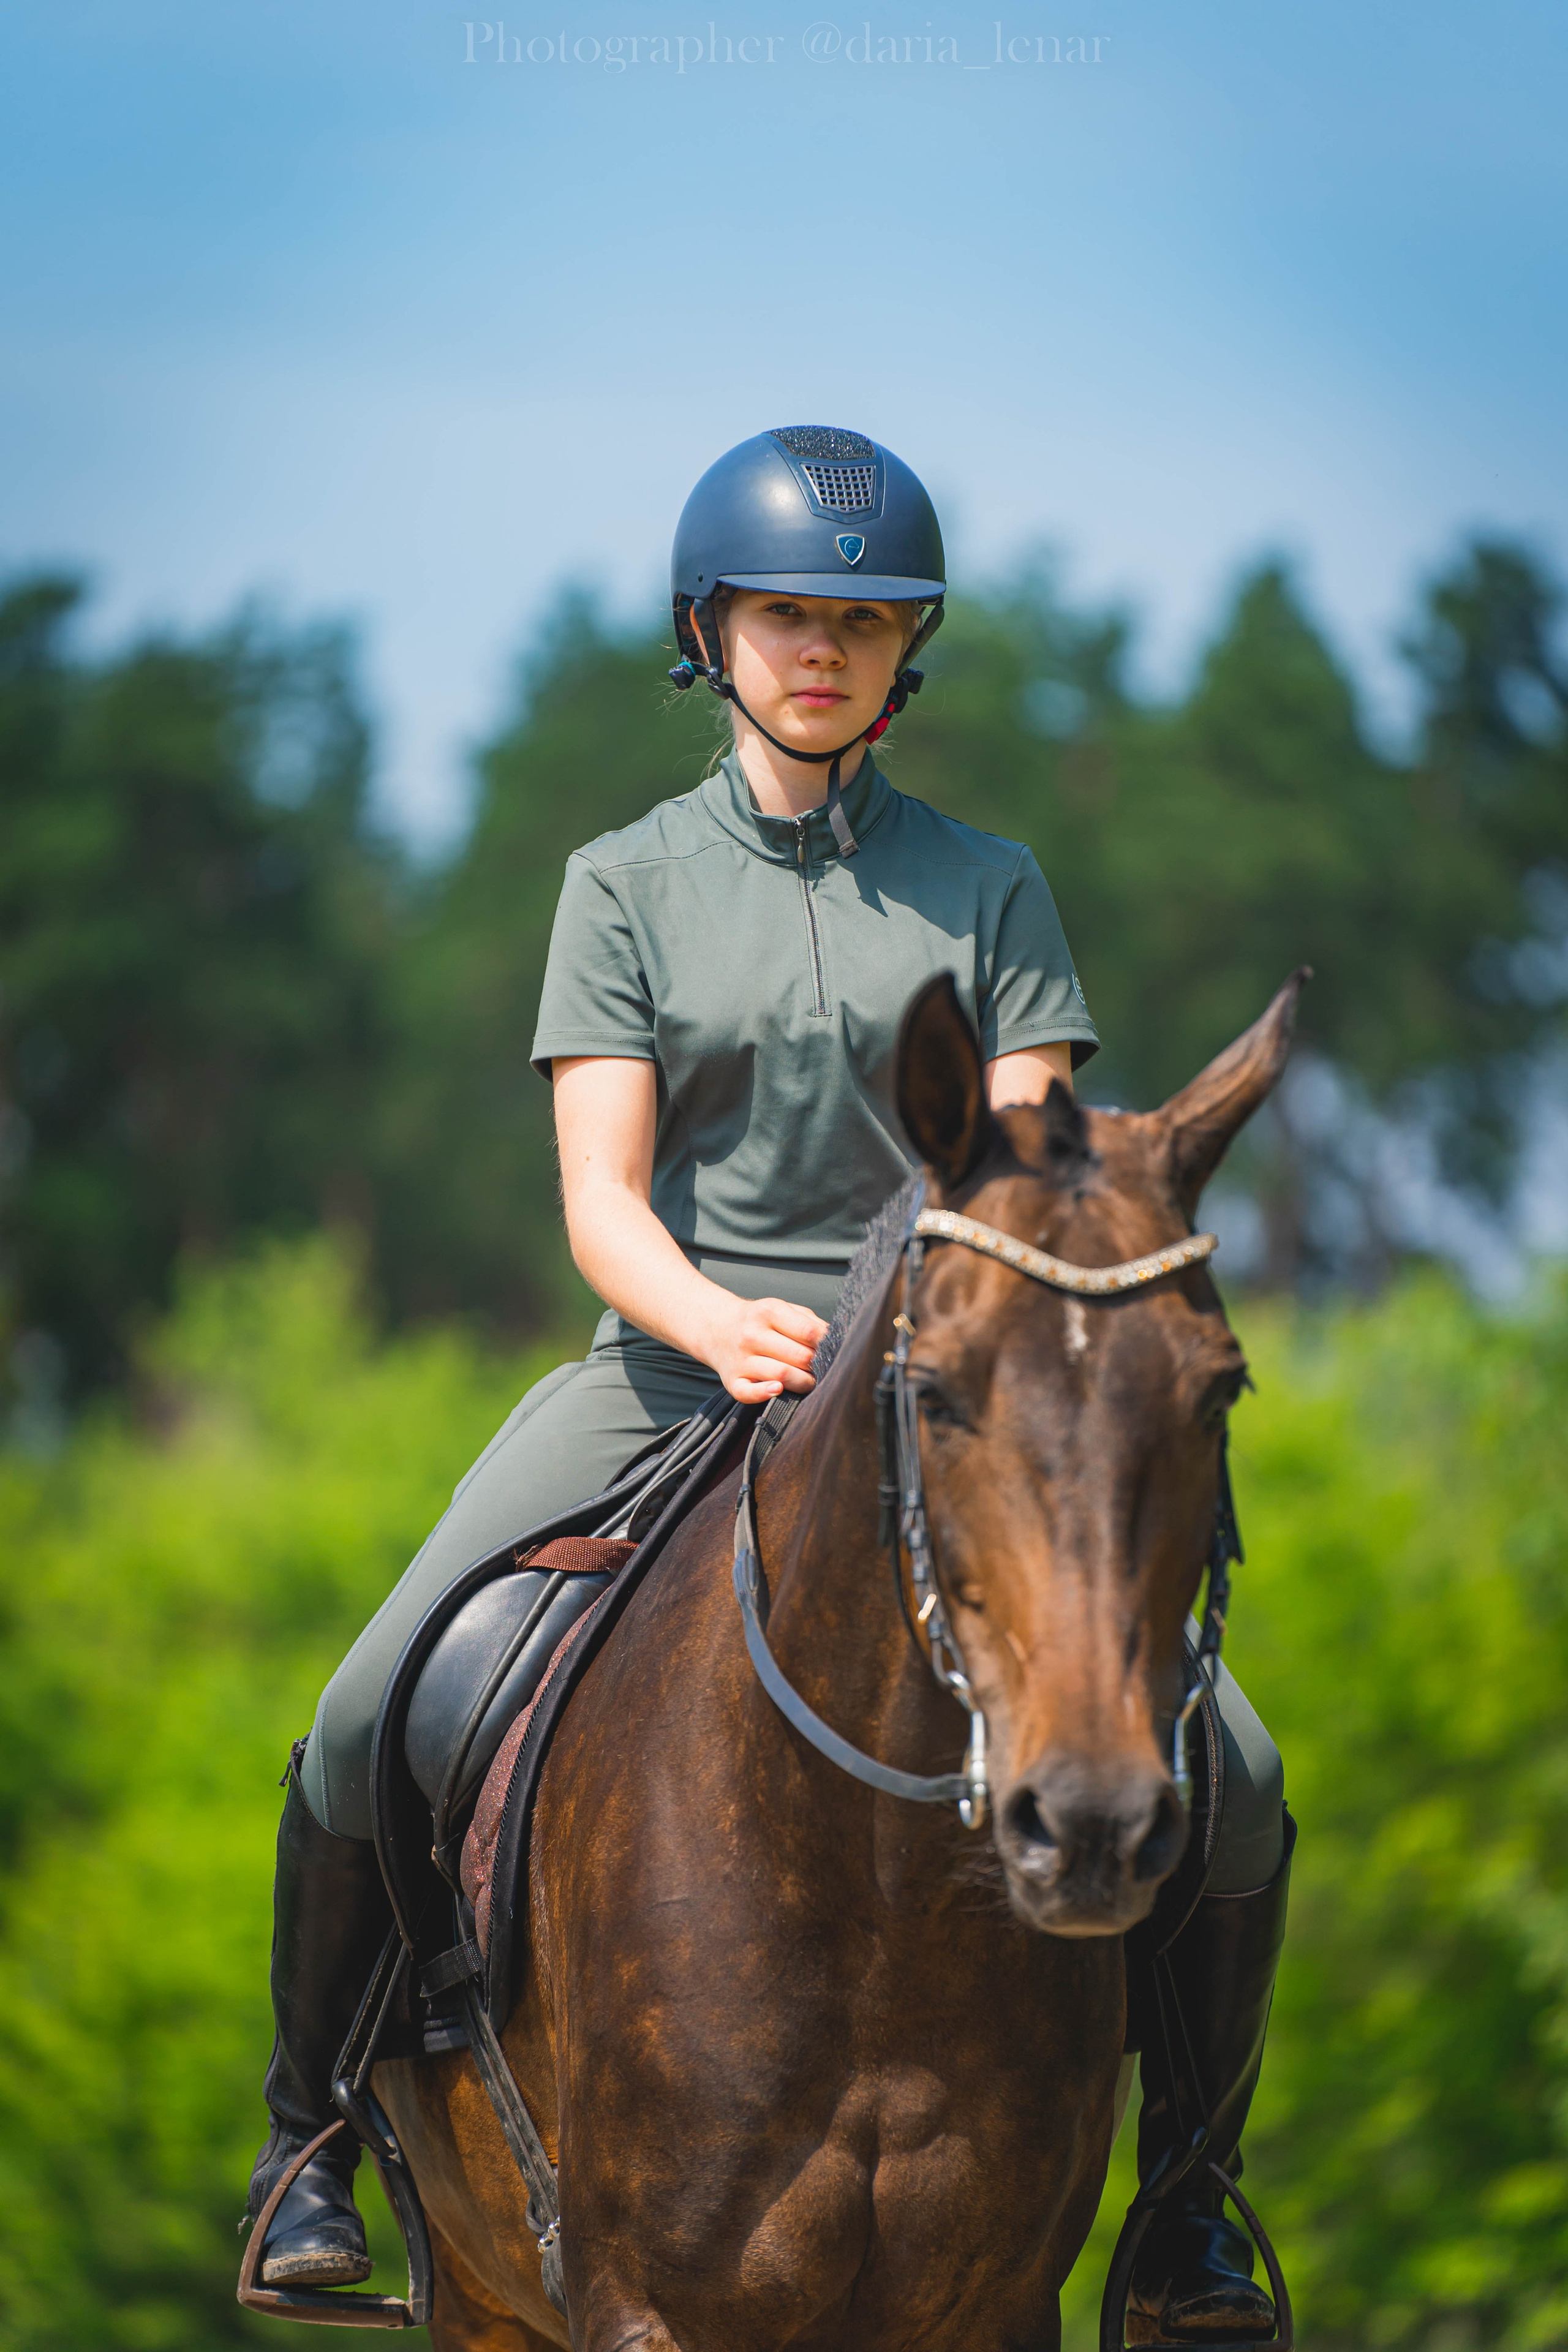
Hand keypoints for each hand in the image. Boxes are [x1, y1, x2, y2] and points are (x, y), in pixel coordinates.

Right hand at [703, 1294, 830, 1404]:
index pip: (808, 1332)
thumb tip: (835, 1341)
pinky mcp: (732, 1381)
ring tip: (810, 1381)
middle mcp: (752, 1335)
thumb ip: (809, 1322)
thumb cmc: (759, 1321)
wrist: (716, 1327)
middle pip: (799, 1356)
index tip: (833, 1350)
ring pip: (781, 1374)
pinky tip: (778, 1390)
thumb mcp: (782, 1310)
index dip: (827, 1345)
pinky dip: (765, 1394)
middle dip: (817, 1366)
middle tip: (823, 1369)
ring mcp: (741, 1359)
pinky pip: (749, 1393)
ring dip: (803, 1382)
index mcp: (768, 1312)